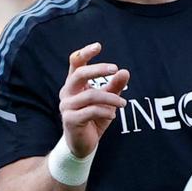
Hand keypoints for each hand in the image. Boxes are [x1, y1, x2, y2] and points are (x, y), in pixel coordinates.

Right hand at [59, 42, 130, 157]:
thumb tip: (125, 71)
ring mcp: (66, 106)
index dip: (85, 53)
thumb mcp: (107, 101)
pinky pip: (90, 111)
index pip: (75, 62)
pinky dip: (105, 111)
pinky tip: (112, 115)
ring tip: (123, 103)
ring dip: (110, 98)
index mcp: (74, 84)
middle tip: (115, 69)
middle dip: (98, 69)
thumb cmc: (94, 118)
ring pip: (90, 95)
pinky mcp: (70, 120)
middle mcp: (67, 92)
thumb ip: (114, 86)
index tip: (99, 46)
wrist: (83, 144)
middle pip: (79, 74)